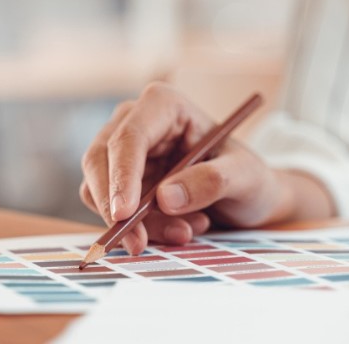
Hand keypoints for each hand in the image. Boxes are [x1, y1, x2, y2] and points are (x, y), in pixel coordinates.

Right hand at [79, 82, 333, 253]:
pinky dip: (138, 227)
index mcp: (164, 105)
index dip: (121, 175)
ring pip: (101, 190)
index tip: (125, 214)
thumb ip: (212, 181)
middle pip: (100, 161)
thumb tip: (165, 197)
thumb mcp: (245, 177)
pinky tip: (178, 229)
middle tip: (139, 243)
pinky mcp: (119, 180)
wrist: (246, 195)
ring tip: (186, 231)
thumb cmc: (248, 176)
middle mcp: (135, 121)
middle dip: (116, 207)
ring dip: (135, 222)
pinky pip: (111, 208)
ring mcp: (123, 151)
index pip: (129, 137)